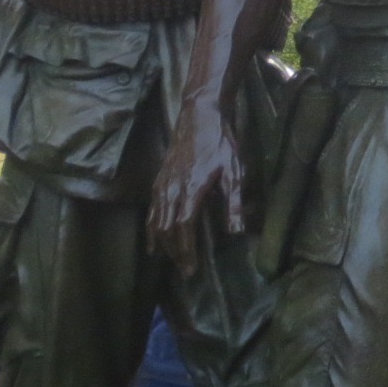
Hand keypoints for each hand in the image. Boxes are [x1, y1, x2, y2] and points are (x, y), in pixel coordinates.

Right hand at [148, 100, 244, 273]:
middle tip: (185, 272)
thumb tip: (236, 232)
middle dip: (175, 253)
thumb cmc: (220, 142)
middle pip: (168, 230)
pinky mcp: (159, 179)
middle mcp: (172, 189)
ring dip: (163, 244)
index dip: (186, 251)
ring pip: (156, 222)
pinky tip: (153, 242)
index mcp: (192, 189)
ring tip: (171, 261)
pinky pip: (151, 210)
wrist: (199, 115)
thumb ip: (233, 202)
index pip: (184, 229)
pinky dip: (151, 229)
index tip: (191, 269)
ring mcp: (163, 184)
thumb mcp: (233, 170)